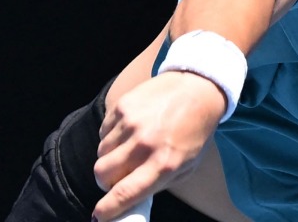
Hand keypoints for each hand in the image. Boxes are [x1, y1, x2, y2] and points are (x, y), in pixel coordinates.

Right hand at [91, 70, 227, 221]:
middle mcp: (145, 145)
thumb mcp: (186, 166)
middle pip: (102, 174)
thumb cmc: (195, 132)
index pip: (124, 194)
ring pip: (101, 153)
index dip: (107, 209)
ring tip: (131, 148)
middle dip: (106, 181)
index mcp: (164, 164)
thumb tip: (126, 201)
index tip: (99, 215)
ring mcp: (132, 123)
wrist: (198, 88)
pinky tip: (131, 131)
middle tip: (118, 176)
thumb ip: (157, 184)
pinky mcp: (123, 105)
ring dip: (111, 157)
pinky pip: (104, 132)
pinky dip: (112, 137)